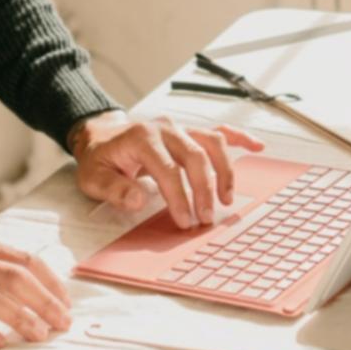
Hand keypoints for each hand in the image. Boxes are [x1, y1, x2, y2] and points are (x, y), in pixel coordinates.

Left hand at [70, 112, 263, 228]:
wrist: (102, 135)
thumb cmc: (100, 159)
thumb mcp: (93, 177)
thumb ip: (114, 189)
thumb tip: (138, 200)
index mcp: (142, 138)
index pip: (168, 170)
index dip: (179, 197)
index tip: (185, 221)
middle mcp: (165, 129)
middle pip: (195, 157)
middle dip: (204, 190)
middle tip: (206, 218)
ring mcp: (180, 128)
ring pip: (212, 144)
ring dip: (224, 171)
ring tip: (226, 199)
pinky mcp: (189, 131)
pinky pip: (218, 132)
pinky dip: (240, 138)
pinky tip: (257, 146)